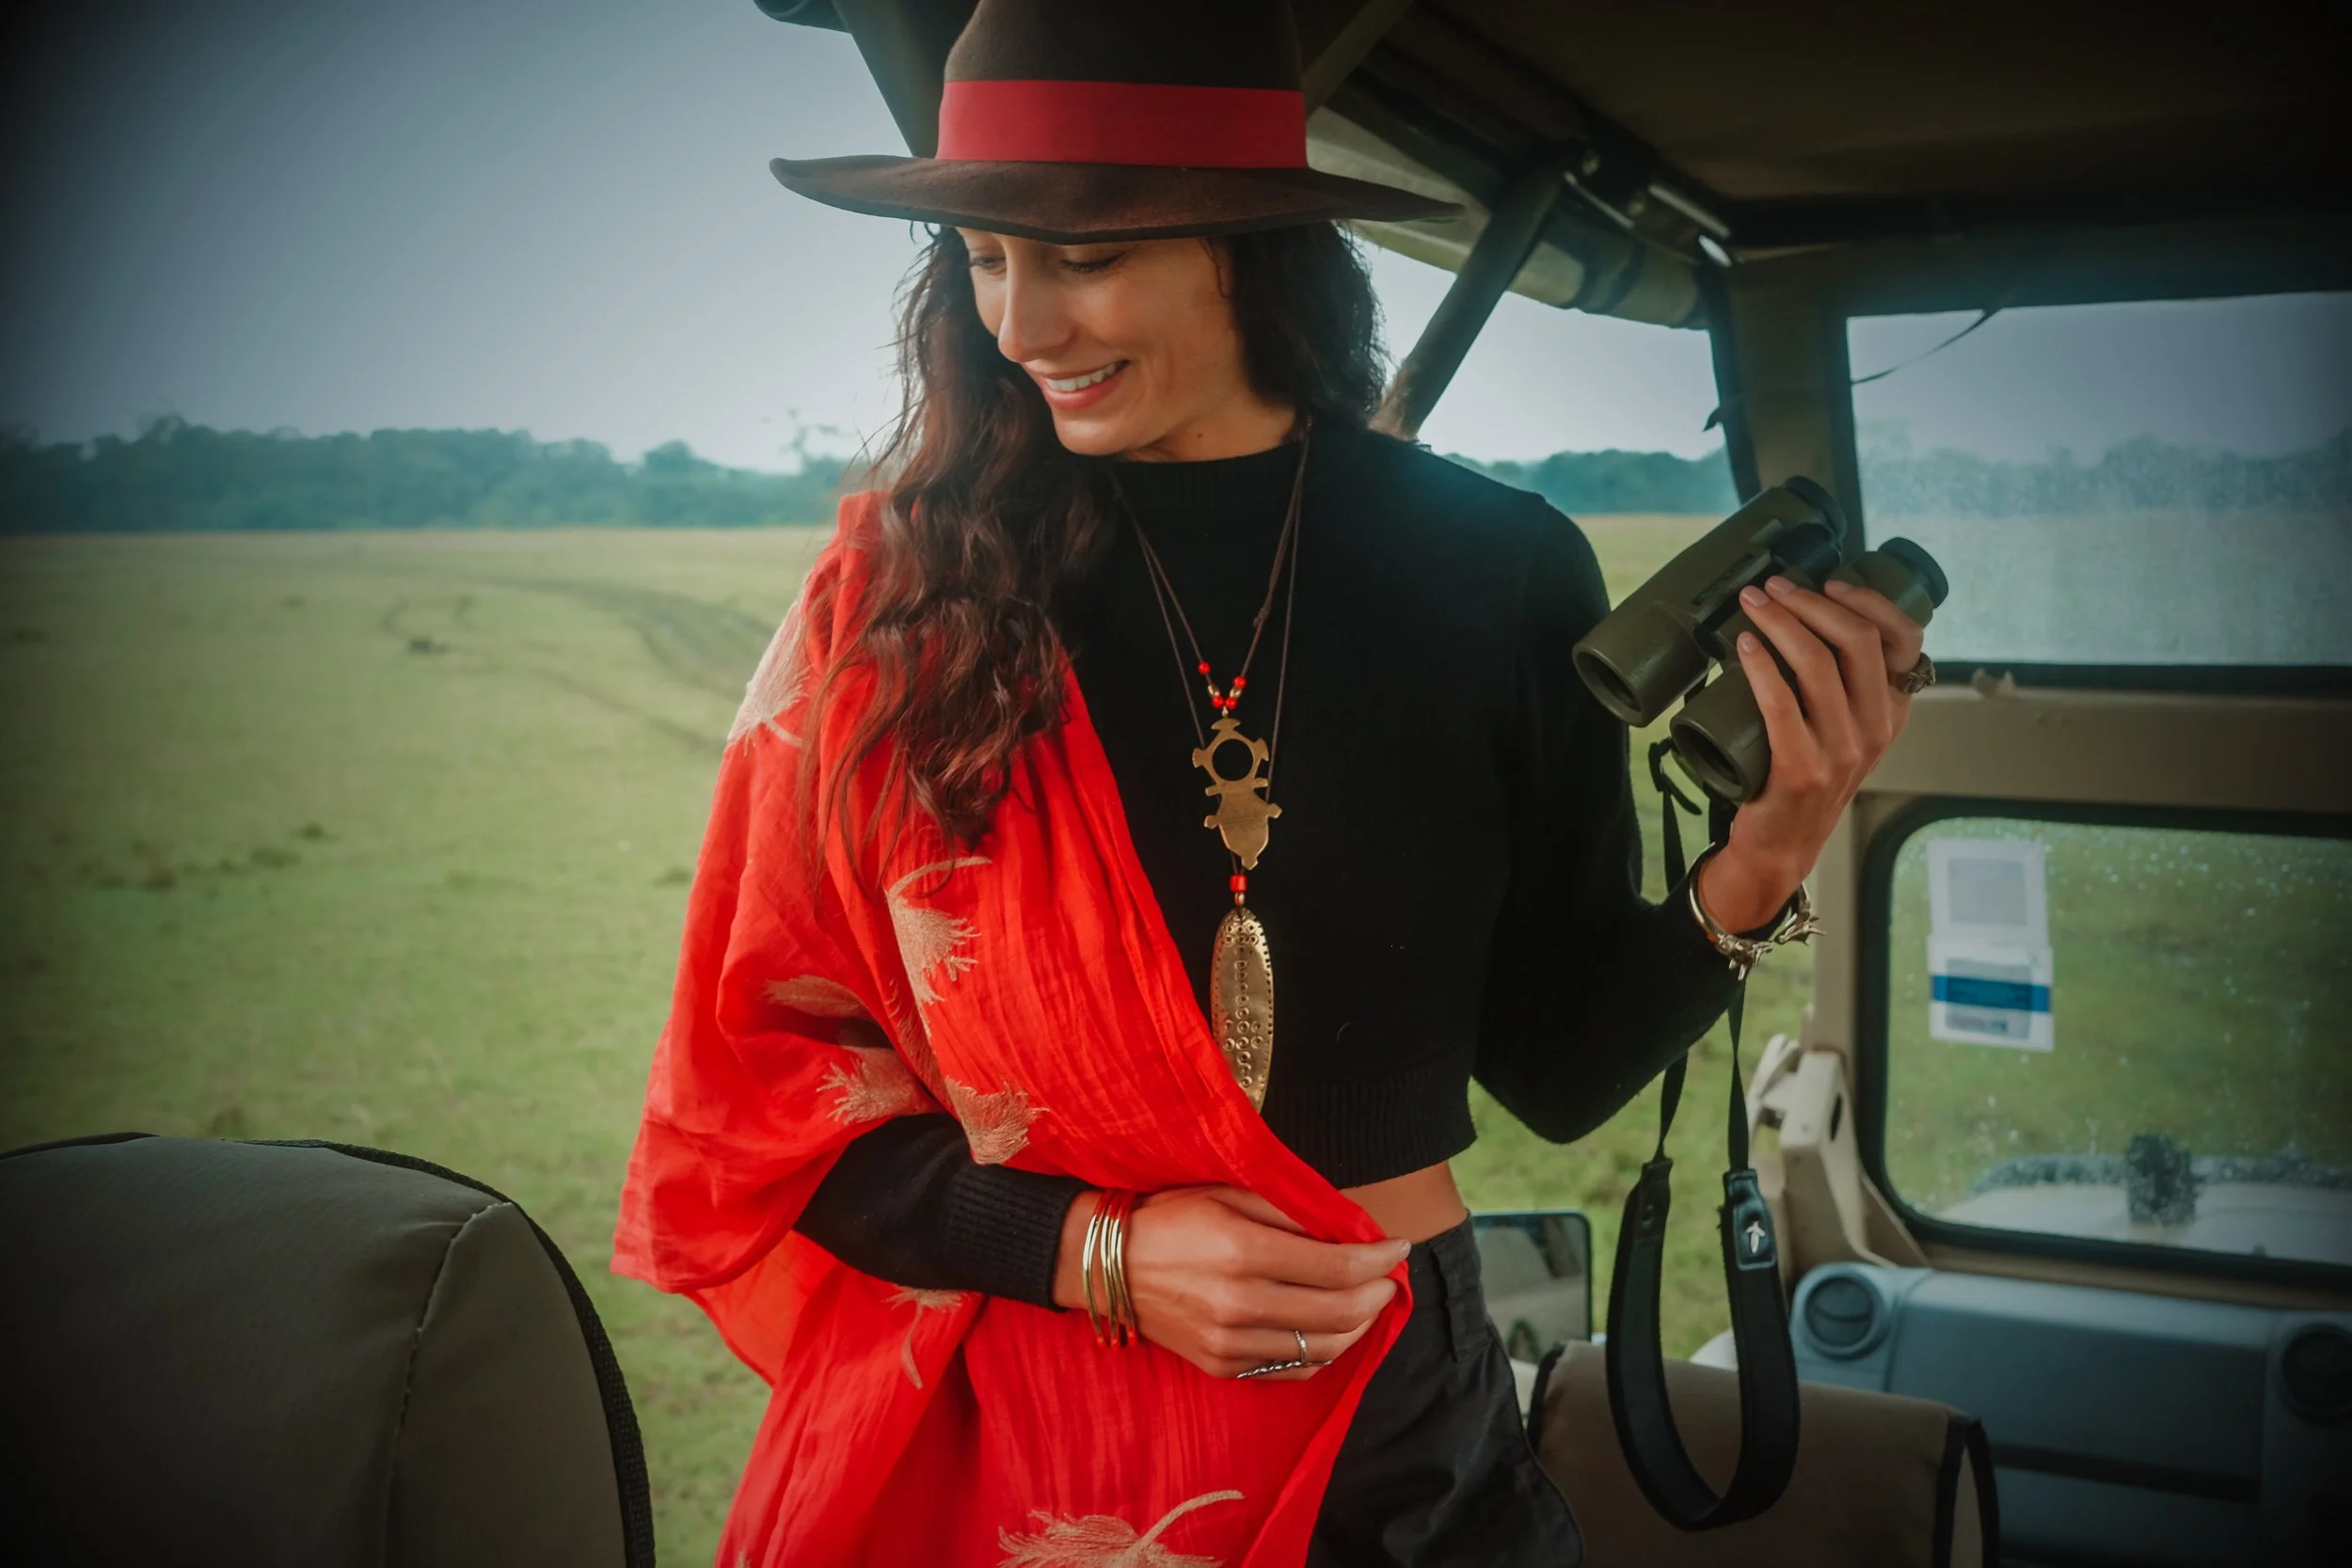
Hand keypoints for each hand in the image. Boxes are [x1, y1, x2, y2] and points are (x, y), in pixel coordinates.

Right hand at [1053, 1185, 1408, 1381]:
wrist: (1106, 1264)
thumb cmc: (1171, 1216)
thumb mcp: (1228, 1191)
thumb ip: (1289, 1212)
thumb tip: (1348, 1229)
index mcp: (1243, 1251)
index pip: (1337, 1267)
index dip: (1379, 1259)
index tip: (1399, 1247)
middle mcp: (1239, 1304)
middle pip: (1339, 1312)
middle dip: (1377, 1294)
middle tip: (1389, 1277)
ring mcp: (1229, 1343)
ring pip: (1321, 1348)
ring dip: (1358, 1327)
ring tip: (1367, 1303)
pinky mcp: (1220, 1366)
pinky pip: (1289, 1369)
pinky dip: (1322, 1353)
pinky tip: (1332, 1331)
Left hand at [1697, 572, 1927, 929]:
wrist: (1782, 844)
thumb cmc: (1805, 773)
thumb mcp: (1845, 728)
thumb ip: (1845, 684)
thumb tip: (1809, 614)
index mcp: (1892, 710)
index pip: (1905, 638)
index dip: (1869, 600)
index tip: (1830, 581)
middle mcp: (1876, 727)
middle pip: (1857, 640)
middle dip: (1810, 602)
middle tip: (1772, 588)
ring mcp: (1842, 750)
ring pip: (1816, 663)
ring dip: (1779, 623)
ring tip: (1752, 605)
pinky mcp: (1802, 768)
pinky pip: (1781, 703)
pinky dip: (1761, 666)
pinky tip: (1745, 646)